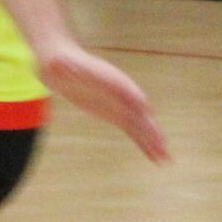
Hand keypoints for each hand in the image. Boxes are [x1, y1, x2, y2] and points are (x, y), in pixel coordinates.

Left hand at [35, 37, 171, 162]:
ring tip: (165, 159)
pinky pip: (132, 129)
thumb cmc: (60, 62)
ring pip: (139, 124)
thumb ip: (60, 65)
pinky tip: (152, 154)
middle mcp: (121, 92)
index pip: (126, 89)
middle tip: (163, 148)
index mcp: (111, 78)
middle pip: (138, 112)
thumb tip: (56, 64)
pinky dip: (142, 141)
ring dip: (152, 141)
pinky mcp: (115, 113)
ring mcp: (120, 104)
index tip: (144, 110)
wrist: (61, 65)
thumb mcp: (59, 64)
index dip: (134, 98)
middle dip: (150, 130)